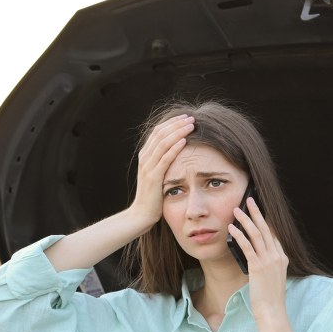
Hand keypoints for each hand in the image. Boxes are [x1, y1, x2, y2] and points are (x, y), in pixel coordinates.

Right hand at [128, 114, 193, 228]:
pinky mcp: (153, 177)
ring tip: (191, 125)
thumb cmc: (153, 196)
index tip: (185, 117)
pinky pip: (165, 158)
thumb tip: (177, 150)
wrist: (142, 214)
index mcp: (145, 155)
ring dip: (178, 132)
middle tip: (191, 118)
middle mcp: (145, 158)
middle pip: (160, 133)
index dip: (171, 123)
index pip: (157, 132)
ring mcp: (148, 167)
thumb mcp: (157, 174)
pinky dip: (175, 148)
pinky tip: (185, 140)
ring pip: (163, 142)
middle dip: (176, 123)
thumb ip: (163, 162)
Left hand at [228, 197, 288, 318]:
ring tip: (237, 210)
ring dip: (246, 220)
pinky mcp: (258, 267)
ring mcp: (268, 261)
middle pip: (266, 229)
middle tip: (250, 200)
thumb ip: (268, 264)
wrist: (272, 310)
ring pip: (256, 234)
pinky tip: (232, 229)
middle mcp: (277, 256)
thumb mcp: (272, 277)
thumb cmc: (270, 297)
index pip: (273, 234)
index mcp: (282, 258)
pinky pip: (248, 247)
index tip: (258, 210)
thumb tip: (255, 255)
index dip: (265, 220)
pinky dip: (239, 236)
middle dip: (257, 213)